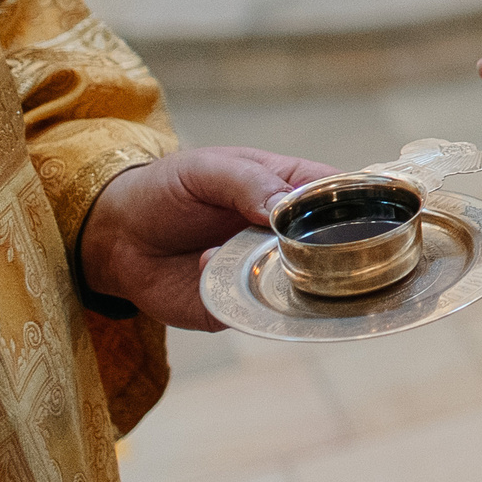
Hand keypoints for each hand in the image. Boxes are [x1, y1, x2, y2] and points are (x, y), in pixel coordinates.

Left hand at [80, 147, 337, 330]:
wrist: (116, 237)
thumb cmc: (166, 190)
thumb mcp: (204, 171)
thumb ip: (245, 182)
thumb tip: (283, 206)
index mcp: (290, 188)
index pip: (341, 195)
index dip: (361, 205)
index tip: (365, 215)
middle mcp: (289, 232)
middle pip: (335, 246)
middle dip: (332, 252)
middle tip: (295, 241)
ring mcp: (270, 269)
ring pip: (309, 284)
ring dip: (286, 278)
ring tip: (243, 255)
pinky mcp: (245, 303)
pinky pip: (266, 311)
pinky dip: (251, 300)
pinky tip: (215, 271)